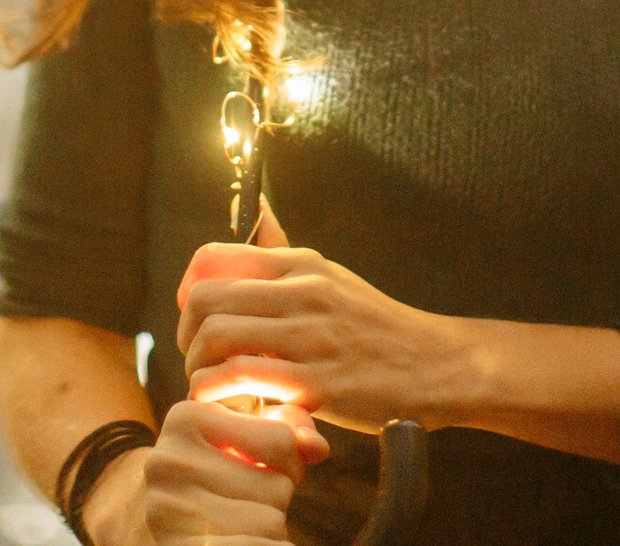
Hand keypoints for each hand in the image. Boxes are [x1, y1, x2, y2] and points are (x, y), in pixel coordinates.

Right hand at [130, 397, 329, 545]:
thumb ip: (285, 431)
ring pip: (272, 520)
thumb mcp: (239, 441)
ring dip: (265, 525)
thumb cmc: (211, 476)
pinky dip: (261, 545)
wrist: (154, 525)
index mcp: (185, 418)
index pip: (282, 440)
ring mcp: (172, 508)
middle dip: (272, 498)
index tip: (253, 467)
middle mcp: (170, 460)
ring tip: (230, 520)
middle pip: (278, 484)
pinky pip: (261, 545)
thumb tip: (318, 447)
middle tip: (236, 500)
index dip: (285, 462)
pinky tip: (232, 540)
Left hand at [176, 200, 472, 434]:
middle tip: (197, 360)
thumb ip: (284, 254)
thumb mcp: (332, 278)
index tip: (194, 319)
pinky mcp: (315, 383)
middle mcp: (302, 292)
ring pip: (217, 338)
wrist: (434, 365)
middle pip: (205, 300)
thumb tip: (256, 213)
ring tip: (211, 387)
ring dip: (198, 369)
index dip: (188, 292)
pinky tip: (228, 406)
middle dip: (186, 335)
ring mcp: (309, 336)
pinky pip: (242, 379)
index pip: (212, 259)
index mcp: (301, 265)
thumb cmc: (376, 327)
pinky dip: (219, 394)